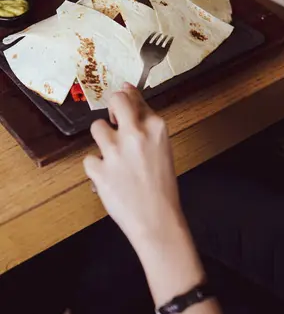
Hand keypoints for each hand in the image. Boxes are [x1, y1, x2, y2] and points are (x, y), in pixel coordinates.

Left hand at [84, 84, 182, 250]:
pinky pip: (90, 158)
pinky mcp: (99, 169)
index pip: (135, 97)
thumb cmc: (162, 186)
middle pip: (116, 100)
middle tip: (115, 121)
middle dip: (113, 107)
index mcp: (156, 127)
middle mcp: (135, 134)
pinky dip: (97, 167)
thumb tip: (130, 93)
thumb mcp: (162, 148)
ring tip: (114, 157)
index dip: (127, 97)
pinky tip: (110, 177)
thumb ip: (146, 123)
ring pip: (97, 127)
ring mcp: (115, 151)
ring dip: (103, 140)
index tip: (124, 97)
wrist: (157, 219)